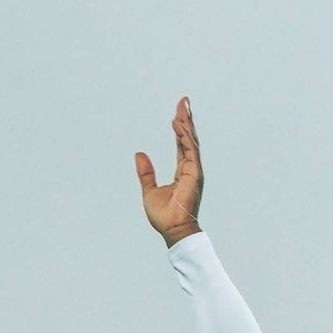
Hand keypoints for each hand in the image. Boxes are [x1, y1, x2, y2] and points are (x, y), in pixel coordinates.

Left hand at [134, 97, 204, 244]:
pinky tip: (178, 124)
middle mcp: (190, 169)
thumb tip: (139, 154)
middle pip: (189, 139)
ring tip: (182, 107)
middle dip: (186, 120)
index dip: (180, 129)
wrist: (173, 230)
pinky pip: (190, 151)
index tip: (178, 113)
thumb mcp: (149, 189)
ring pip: (191, 142)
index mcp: (182, 172)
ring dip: (187, 124)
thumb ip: (146, 172)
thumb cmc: (165, 215)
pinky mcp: (193, 175)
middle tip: (184, 101)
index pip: (182, 145)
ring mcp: (193, 171)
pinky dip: (184, 137)